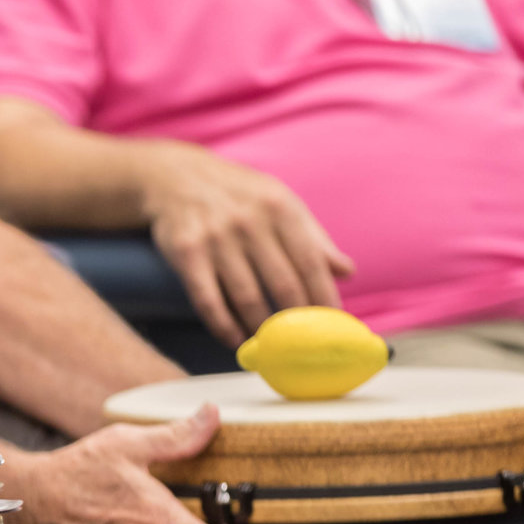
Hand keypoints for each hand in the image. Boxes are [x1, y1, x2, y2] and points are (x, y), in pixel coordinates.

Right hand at [141, 141, 352, 346]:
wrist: (176, 177)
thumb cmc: (238, 195)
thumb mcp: (279, 203)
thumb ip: (313, 238)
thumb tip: (346, 272)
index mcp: (280, 208)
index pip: (311, 262)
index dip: (324, 298)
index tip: (331, 325)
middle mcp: (250, 221)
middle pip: (282, 285)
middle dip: (296, 322)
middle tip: (302, 345)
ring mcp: (216, 238)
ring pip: (247, 298)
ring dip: (261, 329)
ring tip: (270, 347)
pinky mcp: (187, 253)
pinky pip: (208, 301)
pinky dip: (223, 327)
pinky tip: (235, 340)